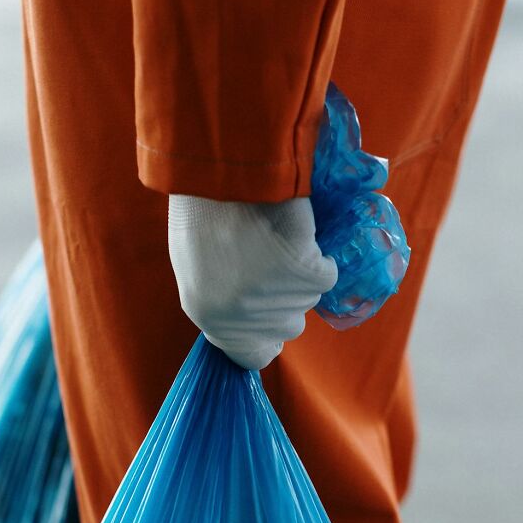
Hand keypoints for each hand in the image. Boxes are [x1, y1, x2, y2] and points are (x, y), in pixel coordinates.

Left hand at [168, 195, 336, 369]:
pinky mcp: (304, 273)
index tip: (270, 317)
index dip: (265, 337)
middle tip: (269, 259)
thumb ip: (223, 303)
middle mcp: (245, 318)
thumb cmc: (203, 210)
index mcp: (210, 317)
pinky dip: (317, 253)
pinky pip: (326, 274)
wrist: (222, 166)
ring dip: (299, 273)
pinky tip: (294, 231)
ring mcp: (277, 298)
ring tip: (274, 238)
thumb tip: (252, 319)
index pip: (253, 356)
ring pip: (308, 300)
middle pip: (289, 327)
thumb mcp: (196, 269)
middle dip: (284, 297)